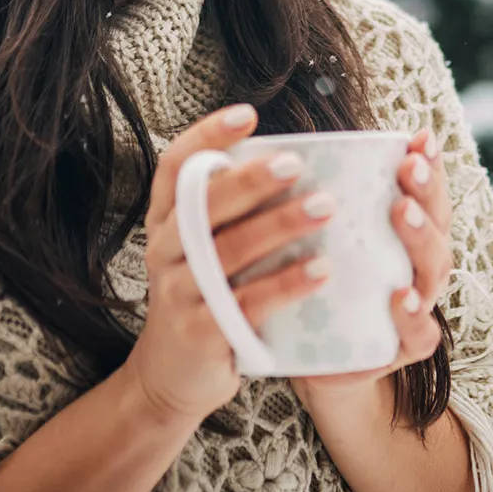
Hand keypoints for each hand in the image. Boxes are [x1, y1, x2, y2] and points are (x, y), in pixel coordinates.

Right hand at [122, 103, 337, 424]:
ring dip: (279, 225)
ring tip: (326, 208)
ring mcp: (179, 292)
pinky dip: (286, 284)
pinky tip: (322, 269)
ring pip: (226, 250)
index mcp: (167, 219)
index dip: (206, 136)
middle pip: (202, 203)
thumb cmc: (207, 296)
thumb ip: (234, 211)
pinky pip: (246, 302)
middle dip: (251, 180)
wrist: (174, 376)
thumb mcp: (205, 248)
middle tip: (297, 163)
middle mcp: (166, 249)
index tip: (247, 115)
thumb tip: (302, 159)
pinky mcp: (201, 332)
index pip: (174, 166)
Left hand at [292, 127, 452, 408]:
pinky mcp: (397, 349)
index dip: (428, 165)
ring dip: (420, 238)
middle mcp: (417, 266)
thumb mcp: (316, 238)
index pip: (424, 192)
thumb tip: (278, 146)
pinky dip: (413, 318)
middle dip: (425, 191)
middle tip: (406, 167)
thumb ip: (312, 201)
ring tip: (400, 212)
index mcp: (405, 234)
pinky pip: (417, 335)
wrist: (313, 358)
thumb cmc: (317, 282)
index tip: (418, 136)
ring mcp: (415, 306)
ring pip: (433, 270)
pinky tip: (399, 298)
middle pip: (436, 222)